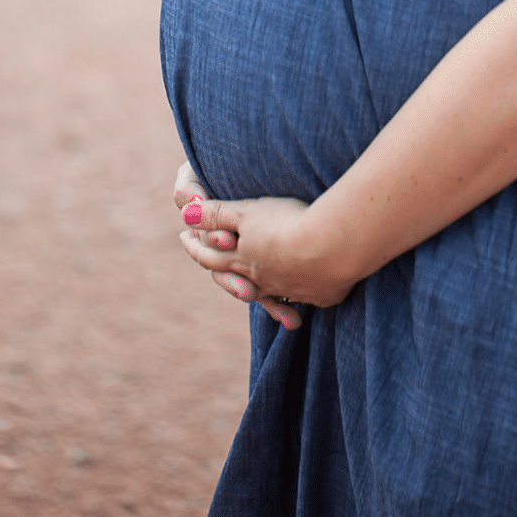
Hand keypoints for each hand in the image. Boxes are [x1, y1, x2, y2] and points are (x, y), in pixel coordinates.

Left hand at [177, 175, 355, 329]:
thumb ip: (214, 213)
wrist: (332, 244)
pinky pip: (303, 299)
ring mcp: (292, 290)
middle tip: (224, 277)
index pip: (209, 257)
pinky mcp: (320, 295)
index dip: (195, 247)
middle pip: (239, 281)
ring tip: (264, 300)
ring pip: (272, 295)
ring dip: (267, 300)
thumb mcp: (245, 213)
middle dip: (229, 280)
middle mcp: (262, 280)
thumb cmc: (286, 223)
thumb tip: (184, 214)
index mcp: (242, 259)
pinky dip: (297, 301)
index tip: (185, 238)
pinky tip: (301, 304)